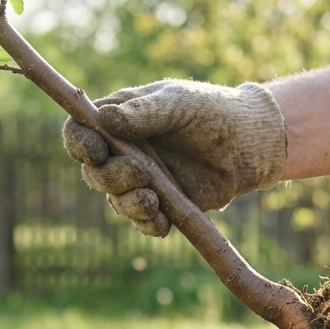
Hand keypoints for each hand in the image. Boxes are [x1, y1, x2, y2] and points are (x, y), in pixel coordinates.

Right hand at [62, 80, 287, 236]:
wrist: (250, 142)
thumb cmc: (212, 112)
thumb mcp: (178, 104)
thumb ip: (143, 113)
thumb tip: (103, 119)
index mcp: (119, 120)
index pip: (80, 132)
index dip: (79, 144)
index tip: (95, 150)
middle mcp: (125, 152)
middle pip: (94, 172)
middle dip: (110, 176)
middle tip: (140, 172)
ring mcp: (142, 180)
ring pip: (116, 201)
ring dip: (128, 203)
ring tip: (151, 199)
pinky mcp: (164, 204)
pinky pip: (144, 222)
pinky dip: (148, 224)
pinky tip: (161, 222)